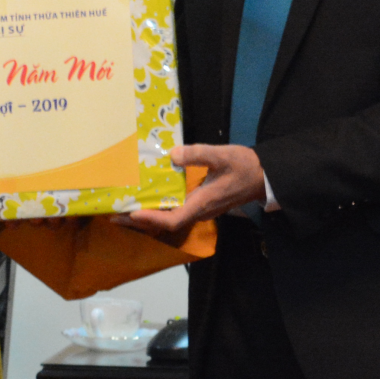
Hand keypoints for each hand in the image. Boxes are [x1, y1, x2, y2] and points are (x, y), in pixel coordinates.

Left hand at [115, 144, 265, 235]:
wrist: (265, 176)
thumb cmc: (245, 166)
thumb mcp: (222, 155)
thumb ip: (197, 154)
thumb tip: (172, 155)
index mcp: (202, 202)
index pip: (174, 219)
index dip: (152, 219)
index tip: (132, 213)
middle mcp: (199, 211)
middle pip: (165, 224)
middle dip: (140, 222)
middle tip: (114, 215)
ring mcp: (200, 209)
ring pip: (169, 219)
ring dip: (146, 217)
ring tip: (123, 210)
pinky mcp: (201, 204)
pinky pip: (175, 212)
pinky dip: (158, 210)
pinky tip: (147, 201)